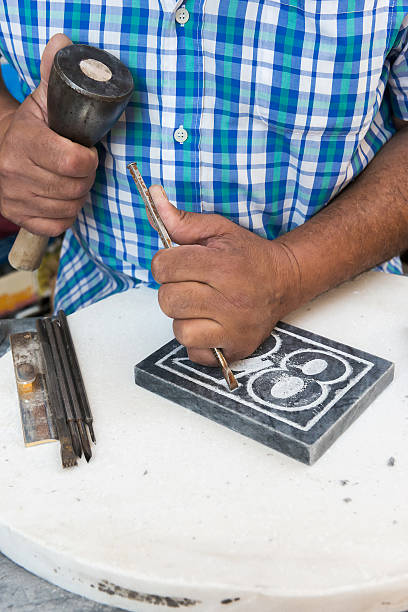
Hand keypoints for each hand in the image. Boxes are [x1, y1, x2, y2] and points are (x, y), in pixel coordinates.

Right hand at [0, 34, 97, 235]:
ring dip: (78, 195)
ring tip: (70, 179)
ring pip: (70, 208)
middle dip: (86, 177)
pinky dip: (67, 214)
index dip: (89, 159)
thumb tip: (63, 41)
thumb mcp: (42, 99)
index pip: (74, 162)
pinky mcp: (22, 218)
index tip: (87, 151)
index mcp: (23, 141)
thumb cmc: (32, 126)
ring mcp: (16, 199)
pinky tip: (61, 197)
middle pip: (76, 187)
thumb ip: (53, 74)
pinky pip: (60, 225)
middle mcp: (14, 173)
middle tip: (80, 165)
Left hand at [149, 186, 300, 365]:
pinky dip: (197, 340)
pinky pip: (195, 351)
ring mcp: (235, 327)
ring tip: (201, 306)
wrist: (284, 281)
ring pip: (179, 329)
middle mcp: (231, 298)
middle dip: (173, 290)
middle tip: (192, 285)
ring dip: (184, 317)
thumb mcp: (218, 230)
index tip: (178, 264)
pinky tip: (210, 324)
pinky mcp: (236, 348)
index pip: (164, 267)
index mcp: (224, 265)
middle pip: (168, 300)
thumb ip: (181, 220)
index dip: (165, 264)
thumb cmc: (249, 256)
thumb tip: (153, 196)